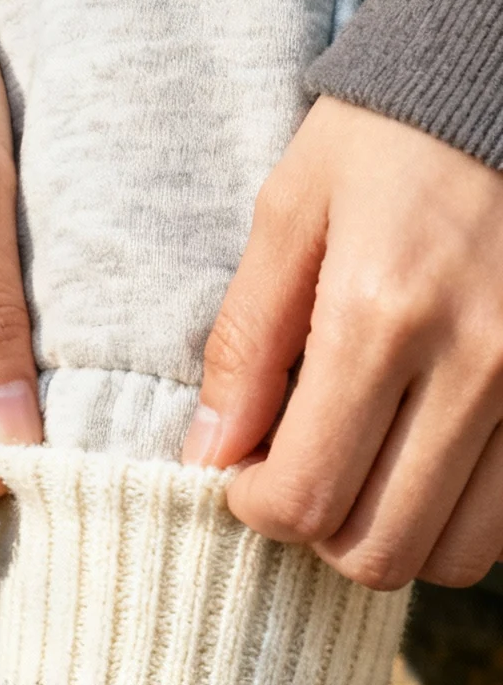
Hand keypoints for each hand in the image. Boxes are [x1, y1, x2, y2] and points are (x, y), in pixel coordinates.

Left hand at [185, 97, 502, 589]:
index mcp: (384, 315)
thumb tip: (209, 457)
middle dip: (320, 532)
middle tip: (304, 473)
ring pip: (455, 552)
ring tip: (368, 468)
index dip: (259, 509)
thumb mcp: (293, 210)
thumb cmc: (397, 132)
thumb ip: (247, 341)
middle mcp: (476, 362)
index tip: (249, 472)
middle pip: (378, 548)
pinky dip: (460, 511)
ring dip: (394, 533)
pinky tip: (428, 454)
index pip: (305, 499)